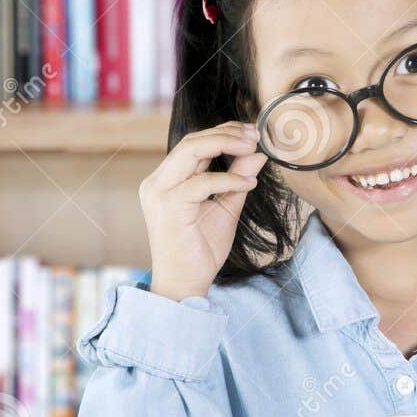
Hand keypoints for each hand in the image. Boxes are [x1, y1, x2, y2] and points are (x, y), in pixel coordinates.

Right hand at [140, 122, 267, 301]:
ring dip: (225, 144)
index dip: (223, 133)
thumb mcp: (226, 207)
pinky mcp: (169, 206)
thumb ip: (237, 179)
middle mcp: (158, 182)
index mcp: (167, 180)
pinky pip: (202, 183)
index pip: (193, 144)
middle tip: (255, 134)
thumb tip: (258, 153)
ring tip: (253, 146)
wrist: (185, 283)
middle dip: (226, 133)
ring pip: (190, 151)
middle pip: (190, 141)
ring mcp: (160, 192)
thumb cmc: (201, 249)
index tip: (252, 133)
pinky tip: (250, 183)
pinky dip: (229, 179)